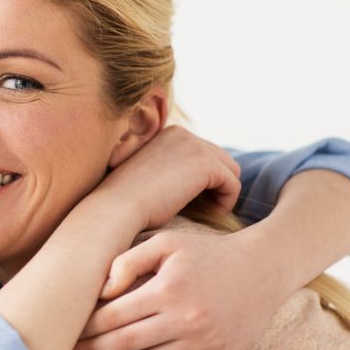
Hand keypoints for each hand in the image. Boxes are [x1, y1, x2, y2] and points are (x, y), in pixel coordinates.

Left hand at [68, 226, 284, 349]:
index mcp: (167, 288)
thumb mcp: (169, 242)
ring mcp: (201, 341)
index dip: (87, 327)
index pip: (115, 314)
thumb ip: (130, 259)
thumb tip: (101, 289)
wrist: (263, 270)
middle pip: (125, 343)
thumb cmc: (208, 252)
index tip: (65, 334)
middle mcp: (183, 318)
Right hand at [97, 126, 240, 230]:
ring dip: (223, 192)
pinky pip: (233, 185)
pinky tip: (211, 215)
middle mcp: (182, 134)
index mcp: (168, 134)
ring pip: (230, 170)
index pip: (203, 153)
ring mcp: (195, 146)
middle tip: (206, 208)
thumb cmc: (124, 202)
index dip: (204, 179)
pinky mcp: (205, 165)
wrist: (116, 208)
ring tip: (209, 212)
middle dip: (217, 184)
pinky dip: (226, 202)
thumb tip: (189, 182)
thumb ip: (169, 170)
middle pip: (220, 159)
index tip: (196, 201)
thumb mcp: (146, 176)